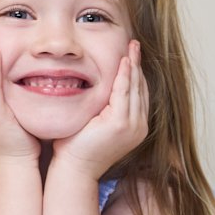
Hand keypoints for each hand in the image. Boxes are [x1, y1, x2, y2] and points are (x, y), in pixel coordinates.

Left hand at [52, 40, 148, 179]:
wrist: (74, 169)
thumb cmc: (75, 148)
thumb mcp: (91, 123)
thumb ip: (98, 107)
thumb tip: (90, 87)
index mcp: (133, 126)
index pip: (137, 93)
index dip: (134, 72)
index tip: (131, 54)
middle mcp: (138, 126)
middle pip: (140, 87)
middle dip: (137, 64)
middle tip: (134, 44)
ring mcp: (132, 126)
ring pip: (135, 88)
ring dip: (133, 65)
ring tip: (131, 47)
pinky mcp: (121, 123)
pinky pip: (125, 92)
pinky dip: (124, 75)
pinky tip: (123, 61)